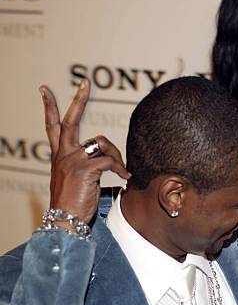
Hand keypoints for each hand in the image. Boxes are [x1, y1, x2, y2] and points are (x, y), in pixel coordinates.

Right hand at [39, 79, 130, 223]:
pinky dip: (121, 169)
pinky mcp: (84, 169)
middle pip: (70, 121)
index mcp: (58, 157)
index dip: (49, 107)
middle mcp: (63, 155)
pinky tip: (126, 178)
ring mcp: (72, 161)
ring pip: (101, 143)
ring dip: (116, 154)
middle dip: (78, 100)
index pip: (52, 127)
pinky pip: (110, 161)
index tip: (45, 90)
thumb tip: (105, 159)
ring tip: (121, 169)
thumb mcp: (76, 182)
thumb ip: (86, 166)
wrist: (65, 222)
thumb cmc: (72, 206)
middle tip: (85, 83)